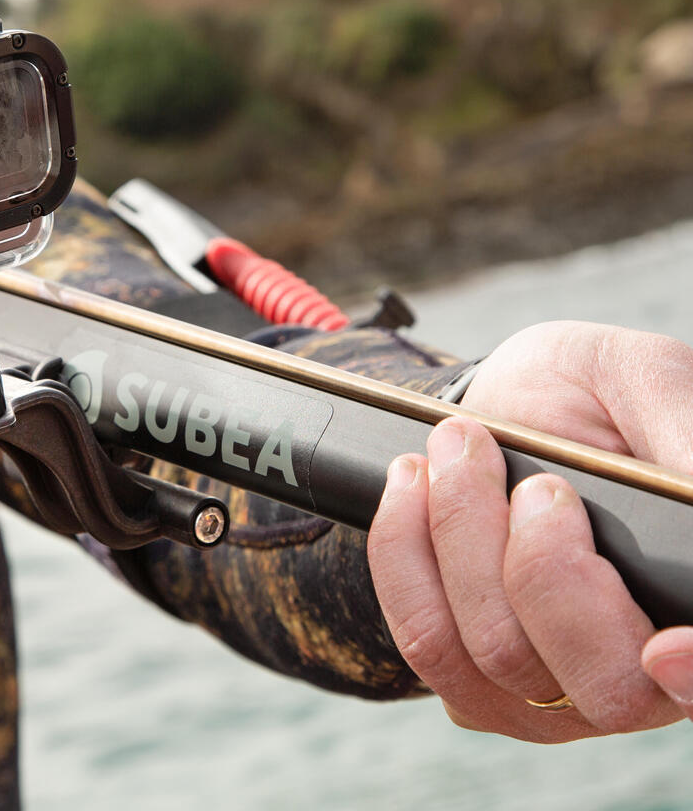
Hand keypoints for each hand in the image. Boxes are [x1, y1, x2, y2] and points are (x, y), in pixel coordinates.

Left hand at [368, 321, 692, 740]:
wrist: (509, 400)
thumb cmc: (592, 392)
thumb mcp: (640, 379)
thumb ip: (679, 434)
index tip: (664, 650)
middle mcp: (641, 674)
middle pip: (604, 685)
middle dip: (545, 566)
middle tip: (536, 482)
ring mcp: (553, 690)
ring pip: (498, 654)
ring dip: (461, 535)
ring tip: (459, 447)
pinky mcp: (473, 680)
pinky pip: (427, 643)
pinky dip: (404, 552)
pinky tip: (413, 485)